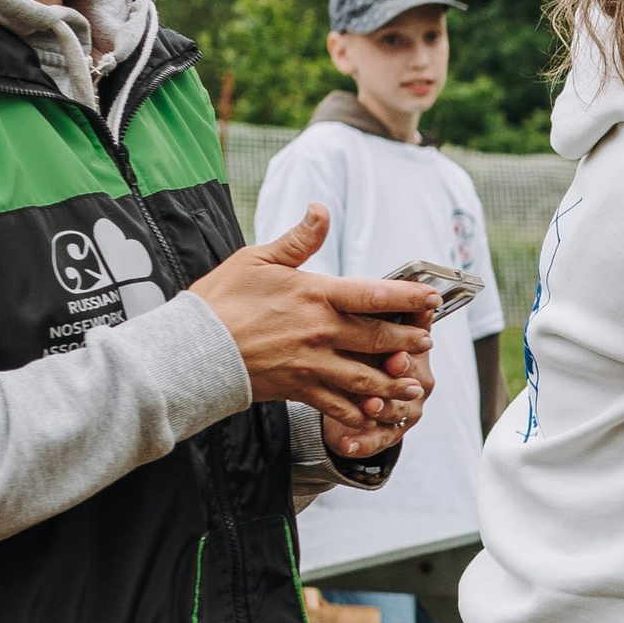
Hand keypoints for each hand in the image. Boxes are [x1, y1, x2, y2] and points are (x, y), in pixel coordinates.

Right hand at [194, 210, 440, 423]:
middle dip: (408, 340)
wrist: (192, 349)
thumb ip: (298, 239)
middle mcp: (321, 331)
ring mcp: (312, 364)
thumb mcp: (257, 259)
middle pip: (379, 338)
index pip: (375, 294)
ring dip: (395, 381)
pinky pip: (339, 405)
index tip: (431, 297)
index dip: (408, 296)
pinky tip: (375, 412)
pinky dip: (360, 412)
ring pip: (367, 377)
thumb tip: (321, 209)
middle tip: (428, 341)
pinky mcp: (300, 390)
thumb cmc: (221, 300)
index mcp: (316, 295)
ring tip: (414, 383)